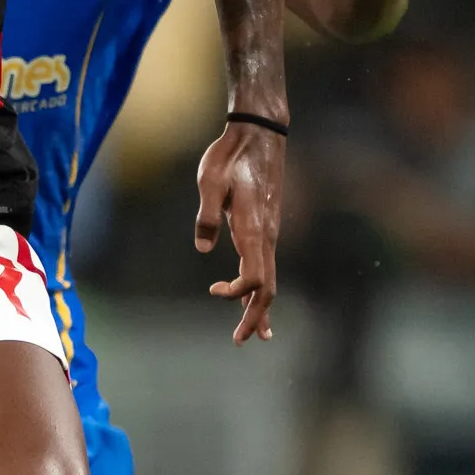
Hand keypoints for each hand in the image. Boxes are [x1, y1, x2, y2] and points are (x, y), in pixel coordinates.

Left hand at [195, 118, 284, 343]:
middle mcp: (267, 236)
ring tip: (255, 334)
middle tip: (240, 341)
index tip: (213, 290)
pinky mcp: (266, 227)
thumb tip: (203, 248)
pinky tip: (254, 299)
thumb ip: (206, 215)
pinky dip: (261, 288)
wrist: (259, 133)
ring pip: (270, 279)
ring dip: (260, 308)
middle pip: (267, 288)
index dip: (238, 294)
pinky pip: (267, 266)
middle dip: (255, 317)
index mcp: (253, 229)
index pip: (254, 277)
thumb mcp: (209, 180)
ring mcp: (269, 232)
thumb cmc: (230, 155)